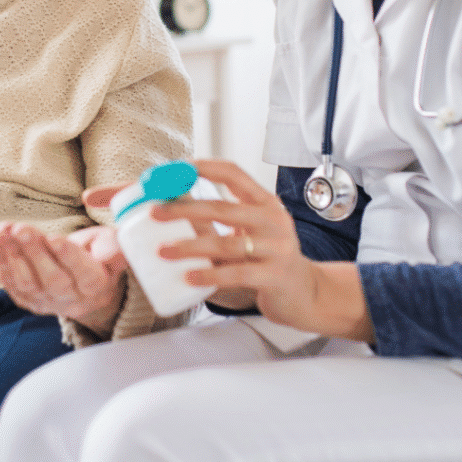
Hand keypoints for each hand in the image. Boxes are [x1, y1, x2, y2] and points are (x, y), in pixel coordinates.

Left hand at [0, 222, 126, 336]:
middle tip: (20, 228)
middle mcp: (72, 299)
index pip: (84, 274)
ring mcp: (47, 302)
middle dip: (34, 252)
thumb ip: (113, 247)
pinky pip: (12, 285)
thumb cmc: (99, 255)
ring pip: (28, 283)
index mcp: (96, 285)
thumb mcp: (112, 244)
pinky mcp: (28, 301)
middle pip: (52, 279)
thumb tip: (107, 255)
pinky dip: (1, 261)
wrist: (86, 284)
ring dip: (12, 255)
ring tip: (3, 231)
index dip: (69, 257)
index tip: (54, 238)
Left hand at [155, 159, 373, 341]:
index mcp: (264, 202)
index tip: (176, 169)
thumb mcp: (249, 232)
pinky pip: (236, 273)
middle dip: (184, 209)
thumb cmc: (269, 258)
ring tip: (163, 250)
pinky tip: (189, 277)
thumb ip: (220, 219)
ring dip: (189, 247)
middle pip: (222, 207)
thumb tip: (174, 204)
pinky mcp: (275, 275)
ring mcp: (276, 247)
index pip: (234, 173)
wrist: (305, 293)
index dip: (204, 168)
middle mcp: (273, 220)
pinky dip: (209, 274)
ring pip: (225, 243)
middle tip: (156, 212)